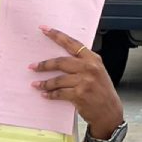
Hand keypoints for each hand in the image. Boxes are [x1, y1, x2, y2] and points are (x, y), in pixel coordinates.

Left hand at [30, 27, 123, 141]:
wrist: (109, 111)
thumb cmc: (102, 91)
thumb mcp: (97, 72)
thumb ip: (83, 63)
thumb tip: (61, 59)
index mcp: (93, 58)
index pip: (72, 43)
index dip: (57, 36)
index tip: (44, 29)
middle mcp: (89, 68)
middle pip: (61, 62)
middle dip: (44, 65)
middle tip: (32, 66)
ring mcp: (84, 81)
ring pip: (58, 79)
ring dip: (44, 83)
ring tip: (35, 84)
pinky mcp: (79, 95)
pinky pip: (59, 93)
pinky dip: (50, 94)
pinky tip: (44, 94)